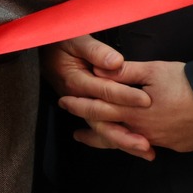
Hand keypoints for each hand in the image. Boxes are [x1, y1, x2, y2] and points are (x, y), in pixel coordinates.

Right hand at [43, 35, 150, 157]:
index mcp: (75, 81)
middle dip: (125, 134)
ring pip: (102, 129)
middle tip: (146, 143)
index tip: (146, 101)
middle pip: (101, 120)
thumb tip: (115, 62)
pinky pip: (103, 129)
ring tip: (146, 152)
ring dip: (124, 142)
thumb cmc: (62, 42)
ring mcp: (82, 108)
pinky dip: (119, 140)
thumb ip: (95, 51)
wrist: (45, 50)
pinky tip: (137, 148)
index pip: (103, 91)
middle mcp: (78, 99)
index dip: (125, 96)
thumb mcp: (76, 40)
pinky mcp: (88, 110)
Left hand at [57, 52, 192, 159]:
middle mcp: (144, 131)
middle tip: (75, 133)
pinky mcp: (176, 145)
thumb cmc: (189, 82)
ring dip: (110, 141)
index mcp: (134, 112)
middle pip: (109, 133)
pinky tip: (132, 143)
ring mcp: (161, 141)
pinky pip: (150, 145)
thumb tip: (98, 70)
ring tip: (95, 141)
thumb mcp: (154, 70)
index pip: (98, 110)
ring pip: (128, 143)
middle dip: (90, 131)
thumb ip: (124, 72)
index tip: (64, 102)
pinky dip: (136, 143)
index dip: (79, 105)